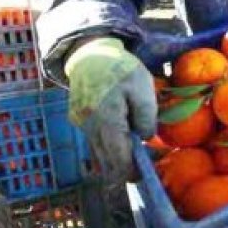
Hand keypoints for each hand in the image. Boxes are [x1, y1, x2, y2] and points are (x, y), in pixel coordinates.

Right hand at [66, 37, 155, 183]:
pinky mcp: (79, 121)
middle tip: (146, 165)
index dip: (132, 171)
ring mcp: (81, 125)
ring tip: (138, 152)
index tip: (148, 173)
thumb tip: (144, 138)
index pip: (117, 158)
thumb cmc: (121, 69)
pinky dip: (109, 147)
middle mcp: (89, 127)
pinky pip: (95, 143)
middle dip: (126, 170)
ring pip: (99, 155)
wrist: (91, 54)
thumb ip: (146, 115)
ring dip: (117, 159)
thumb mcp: (143, 87)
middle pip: (107, 163)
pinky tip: (123, 139)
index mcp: (106, 119)